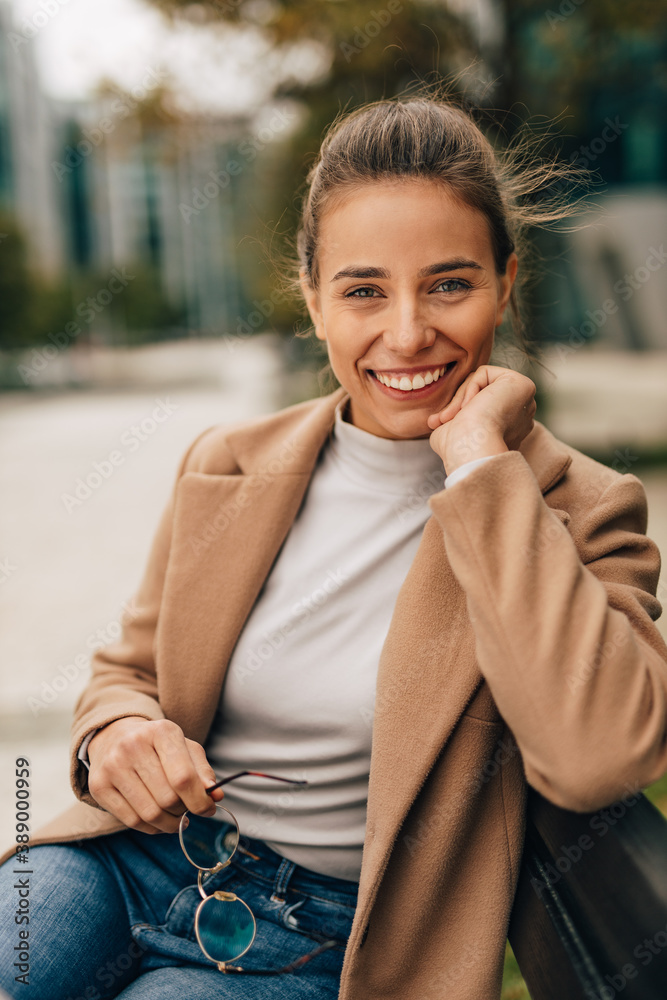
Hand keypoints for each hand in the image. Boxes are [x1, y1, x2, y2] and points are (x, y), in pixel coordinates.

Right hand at [87, 717, 224, 834]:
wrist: (115, 736)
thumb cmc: (158, 745)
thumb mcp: (184, 748)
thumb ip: (203, 771)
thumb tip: (216, 796)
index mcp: (161, 731)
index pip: (184, 778)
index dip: (200, 801)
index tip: (208, 809)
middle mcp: (133, 745)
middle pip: (168, 798)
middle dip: (184, 810)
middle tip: (187, 810)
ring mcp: (113, 766)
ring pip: (150, 813)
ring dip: (169, 823)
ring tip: (175, 817)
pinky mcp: (98, 786)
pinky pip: (131, 821)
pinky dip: (151, 828)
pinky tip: (158, 821)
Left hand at [426, 366, 535, 475]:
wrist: (471, 448)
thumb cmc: (458, 449)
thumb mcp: (451, 434)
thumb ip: (451, 422)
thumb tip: (436, 419)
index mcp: (507, 433)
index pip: (479, 410)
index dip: (459, 414)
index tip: (440, 425)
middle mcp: (520, 417)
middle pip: (480, 395)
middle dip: (458, 405)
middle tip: (442, 420)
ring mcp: (524, 401)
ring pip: (481, 384)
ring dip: (461, 398)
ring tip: (453, 416)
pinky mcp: (522, 384)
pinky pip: (484, 373)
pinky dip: (470, 386)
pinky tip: (471, 405)